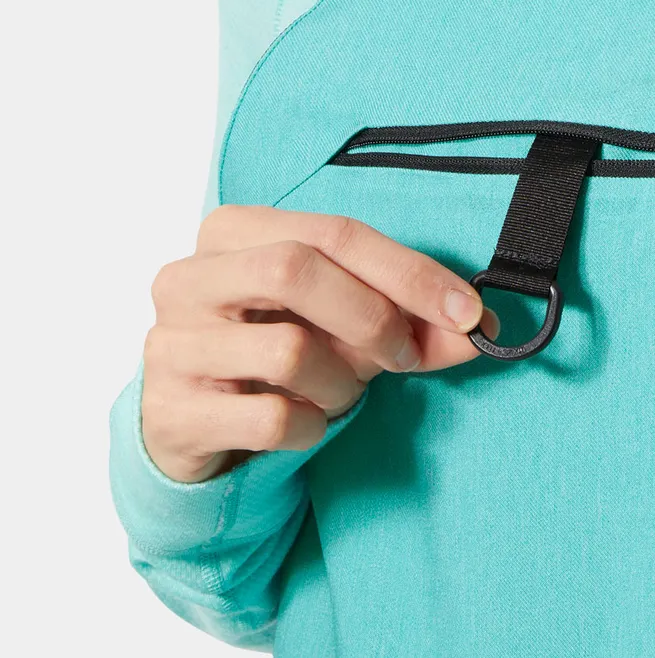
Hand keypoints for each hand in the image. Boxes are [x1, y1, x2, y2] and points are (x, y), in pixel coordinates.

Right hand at [141, 205, 498, 482]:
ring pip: (288, 349)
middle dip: (373, 318)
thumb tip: (482, 331)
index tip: (468, 311)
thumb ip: (412, 322)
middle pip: (297, 271)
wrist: (194, 425)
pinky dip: (310, 426)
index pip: (336, 233)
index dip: (410, 271)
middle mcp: (189, 277)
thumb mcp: (344, 324)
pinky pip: (270, 417)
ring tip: (337, 392)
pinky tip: (303, 423)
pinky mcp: (169, 412)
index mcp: (235, 231)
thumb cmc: (277, 350)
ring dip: (341, 382)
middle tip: (404, 356)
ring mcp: (170, 343)